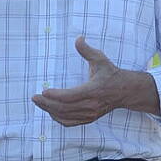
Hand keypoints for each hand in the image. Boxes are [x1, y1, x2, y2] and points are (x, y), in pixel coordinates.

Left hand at [32, 38, 157, 125]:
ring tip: (39, 103)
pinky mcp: (89, 119)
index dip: (55, 95)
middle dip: (47, 104)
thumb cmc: (110, 73)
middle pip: (64, 108)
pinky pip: (70, 122)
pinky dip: (58, 118)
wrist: (125, 91)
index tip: (43, 91)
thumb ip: (87, 50)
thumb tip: (78, 38)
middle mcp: (91, 105)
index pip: (70, 96)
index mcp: (93, 90)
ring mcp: (90, 114)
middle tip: (34, 97)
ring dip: (50, 110)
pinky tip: (50, 111)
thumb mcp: (101, 59)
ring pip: (65, 116)